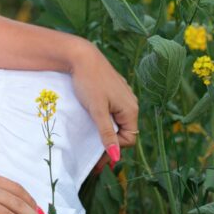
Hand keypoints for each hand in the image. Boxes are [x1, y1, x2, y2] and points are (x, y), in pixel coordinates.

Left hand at [68, 42, 138, 173]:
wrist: (81, 56)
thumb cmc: (89, 82)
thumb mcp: (97, 111)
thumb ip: (106, 133)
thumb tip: (116, 158)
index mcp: (131, 109)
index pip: (129, 139)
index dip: (115, 148)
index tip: (97, 155)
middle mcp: (131, 103)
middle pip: (125, 131)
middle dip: (110, 143)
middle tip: (93, 157)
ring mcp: (123, 96)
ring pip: (118, 121)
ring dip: (107, 131)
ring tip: (91, 139)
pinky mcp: (114, 90)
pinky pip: (113, 110)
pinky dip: (105, 119)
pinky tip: (93, 121)